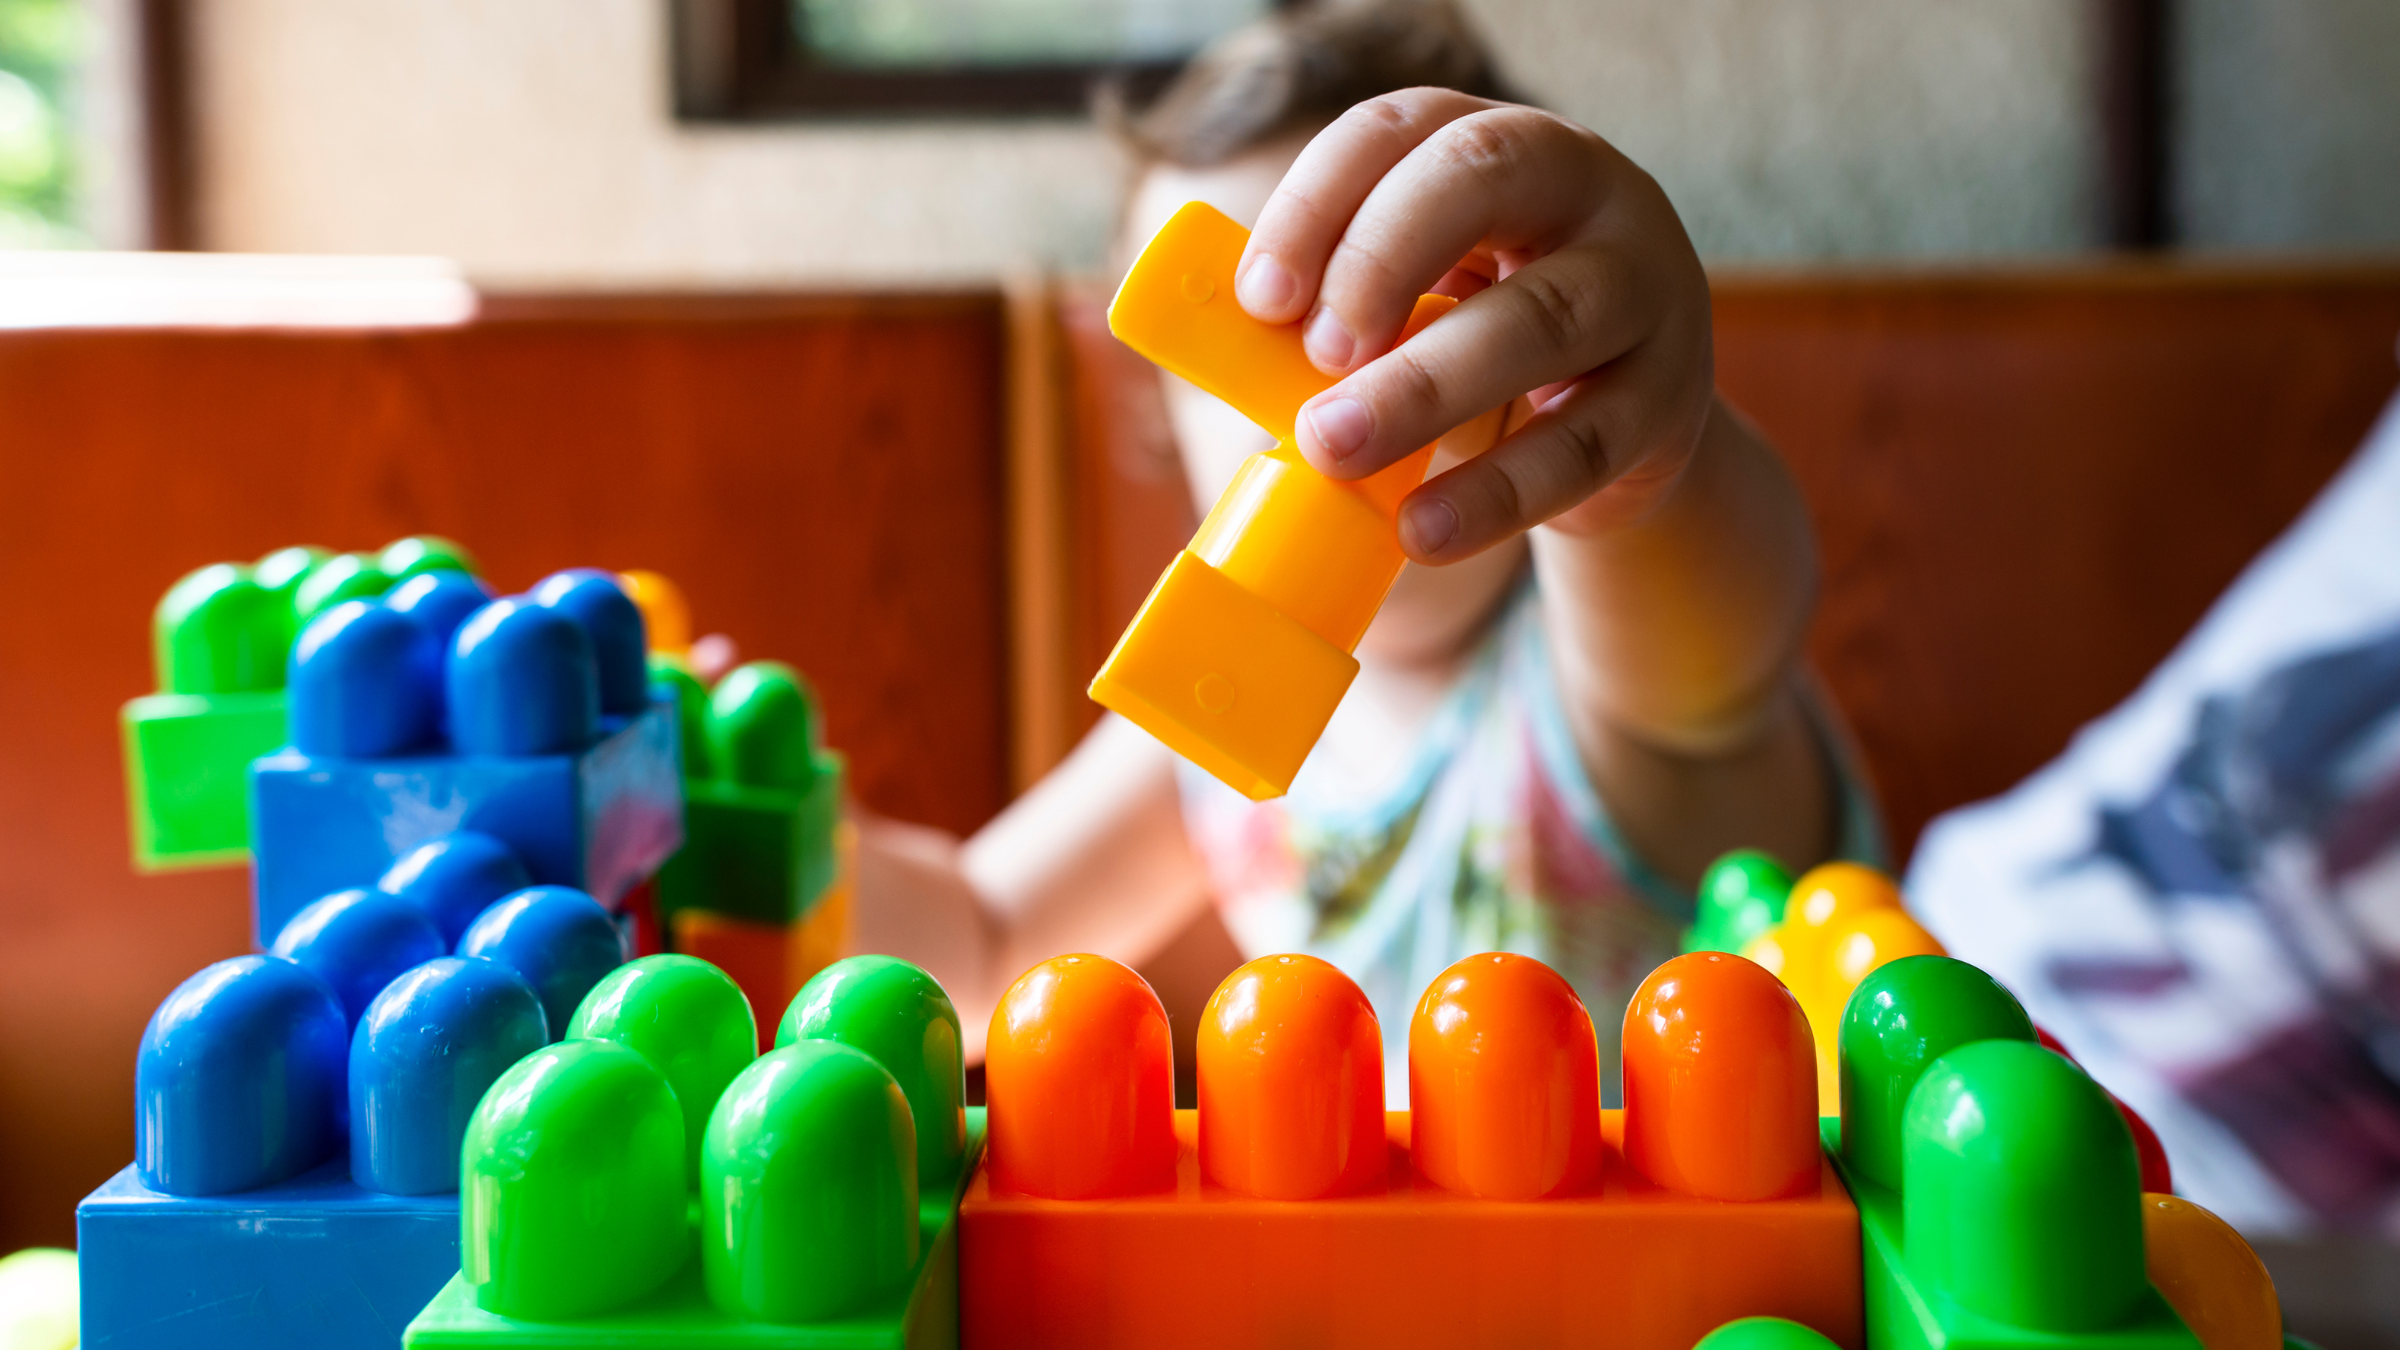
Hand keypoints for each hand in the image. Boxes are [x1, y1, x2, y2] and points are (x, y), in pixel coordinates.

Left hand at [1233, 90, 1713, 562]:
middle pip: (1479, 176)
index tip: (1261, 299)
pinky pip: (1581, 445)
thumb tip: (1224, 355)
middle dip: (1378, 259)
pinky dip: (1493, 494)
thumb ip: (1337, 315)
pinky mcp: (1669, 397)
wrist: (1629, 417)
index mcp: (1497, 145)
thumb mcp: (1420, 302)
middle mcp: (1585, 188)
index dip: (1319, 202)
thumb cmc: (1485, 341)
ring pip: (1541, 318)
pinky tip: (1421, 530)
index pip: (1398, 130)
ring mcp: (1644, 285)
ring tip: (1333, 449)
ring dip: (1423, 388)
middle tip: (1314, 358)